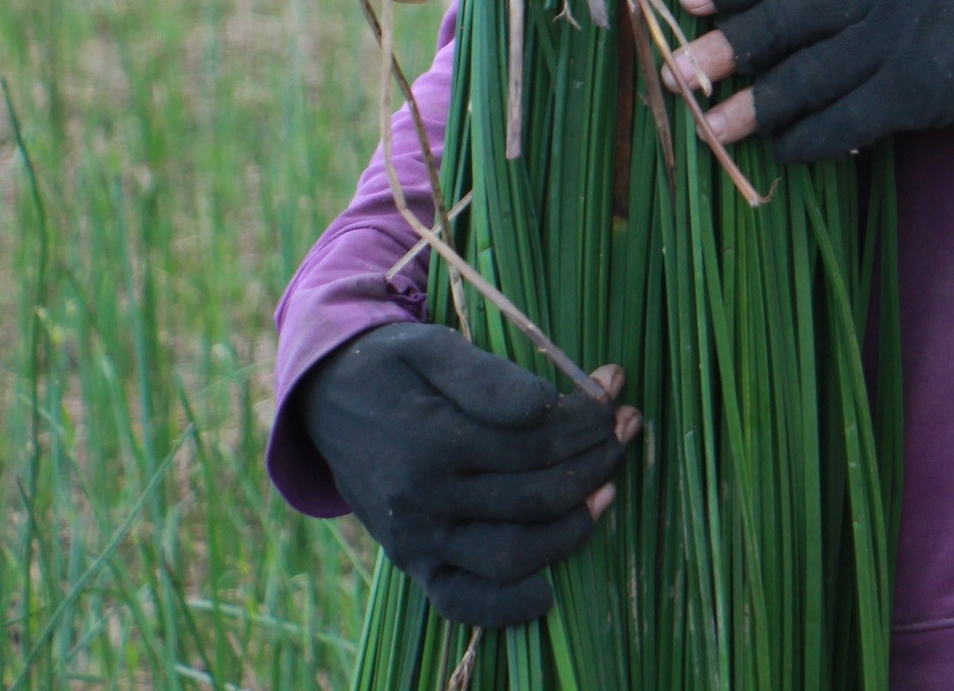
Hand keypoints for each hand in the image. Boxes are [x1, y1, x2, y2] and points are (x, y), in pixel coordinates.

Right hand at [297, 321, 636, 627]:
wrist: (326, 402)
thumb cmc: (392, 368)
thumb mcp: (432, 348)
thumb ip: (489, 378)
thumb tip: (545, 407)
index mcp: (431, 440)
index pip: (536, 441)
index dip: (587, 420)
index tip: (616, 393)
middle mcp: (423, 500)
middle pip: (535, 495)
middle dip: (595, 462)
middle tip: (627, 428)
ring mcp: (417, 540)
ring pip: (512, 553)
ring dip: (573, 527)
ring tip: (610, 490)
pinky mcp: (413, 564)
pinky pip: (462, 602)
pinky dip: (508, 606)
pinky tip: (550, 588)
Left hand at [662, 0, 953, 164]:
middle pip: (784, 20)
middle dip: (724, 50)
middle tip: (675, 76)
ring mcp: (900, 38)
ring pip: (807, 76)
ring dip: (755, 106)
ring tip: (714, 129)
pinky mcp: (921, 89)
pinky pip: (849, 119)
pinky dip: (812, 138)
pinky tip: (787, 151)